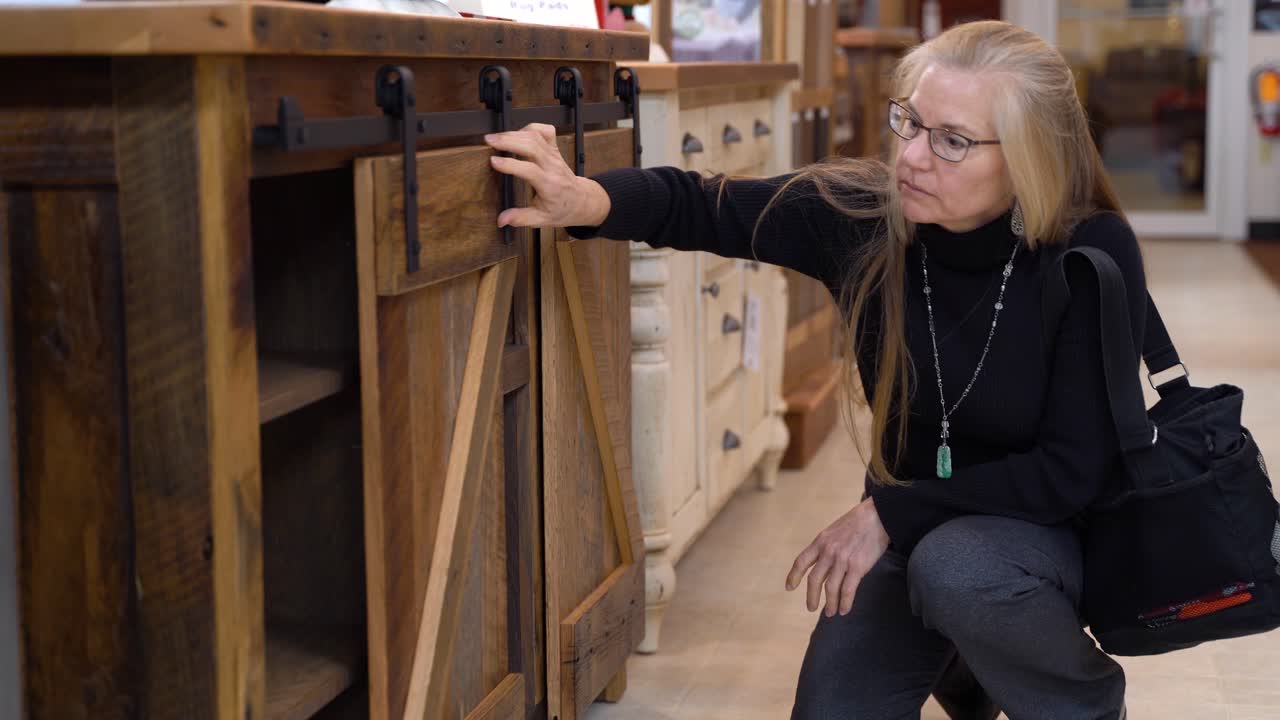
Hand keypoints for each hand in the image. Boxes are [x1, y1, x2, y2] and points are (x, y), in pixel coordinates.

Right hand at [484, 123, 611, 228]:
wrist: (582, 200)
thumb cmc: (562, 210)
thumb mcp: (542, 219)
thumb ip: (520, 218)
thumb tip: (500, 221)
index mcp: (549, 185)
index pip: (530, 170)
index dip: (511, 164)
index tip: (493, 161)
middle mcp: (553, 166)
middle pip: (532, 146)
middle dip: (508, 140)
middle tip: (489, 141)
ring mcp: (555, 155)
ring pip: (536, 136)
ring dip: (514, 133)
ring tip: (496, 137)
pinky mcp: (555, 149)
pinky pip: (545, 131)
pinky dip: (530, 128)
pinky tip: (517, 133)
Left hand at [785, 497, 889, 617]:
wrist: (877, 516)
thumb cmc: (857, 523)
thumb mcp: (834, 530)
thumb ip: (827, 547)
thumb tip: (823, 566)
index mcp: (820, 541)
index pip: (801, 561)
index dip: (794, 576)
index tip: (789, 587)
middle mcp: (828, 551)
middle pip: (814, 580)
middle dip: (812, 597)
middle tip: (811, 608)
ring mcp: (842, 560)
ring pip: (831, 589)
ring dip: (830, 604)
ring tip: (830, 613)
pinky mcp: (858, 567)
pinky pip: (848, 590)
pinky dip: (845, 603)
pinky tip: (844, 610)